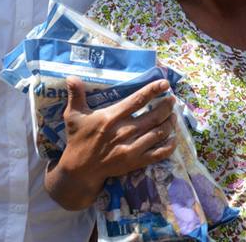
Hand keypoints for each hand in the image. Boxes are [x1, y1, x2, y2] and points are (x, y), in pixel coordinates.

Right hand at [48, 77, 175, 209]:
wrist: (80, 170)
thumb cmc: (78, 139)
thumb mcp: (73, 116)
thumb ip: (76, 95)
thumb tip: (71, 76)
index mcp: (111, 118)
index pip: (137, 100)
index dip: (153, 90)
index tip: (165, 83)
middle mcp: (124, 132)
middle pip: (153, 116)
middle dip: (166, 106)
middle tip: (172, 99)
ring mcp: (131, 148)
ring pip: (158, 133)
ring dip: (169, 123)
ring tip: (173, 115)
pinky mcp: (135, 162)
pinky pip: (158, 154)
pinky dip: (169, 145)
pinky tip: (173, 138)